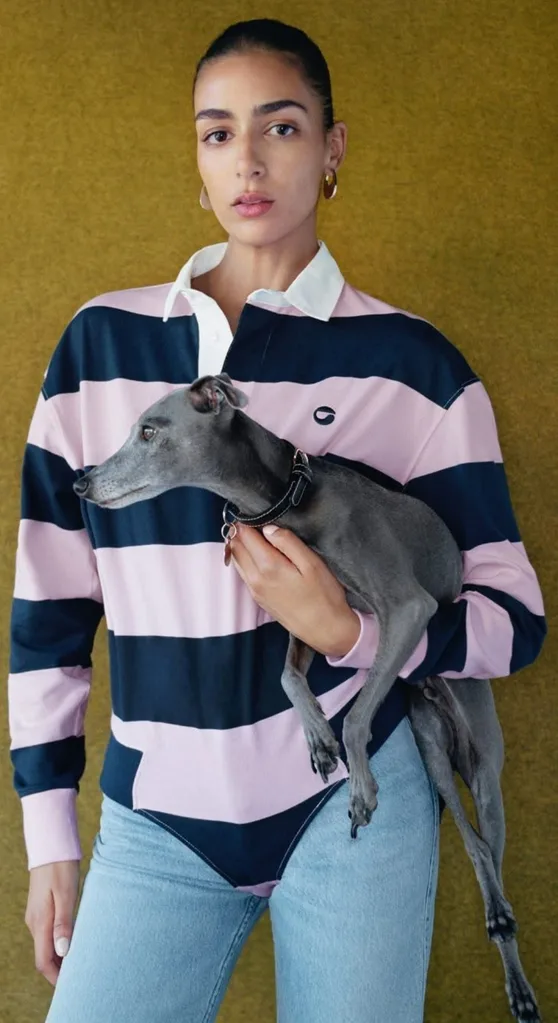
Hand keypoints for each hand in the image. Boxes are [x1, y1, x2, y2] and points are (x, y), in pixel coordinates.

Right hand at [25, 860, 79, 985]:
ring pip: (46, 945)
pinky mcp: (41, 908)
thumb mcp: (66, 894)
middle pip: (44, 956)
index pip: (43, 961)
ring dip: (61, 956)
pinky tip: (74, 941)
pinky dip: (59, 943)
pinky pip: (48, 933)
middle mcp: (35, 922)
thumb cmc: (61, 867)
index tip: (72, 985)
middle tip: (81, 975)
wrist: (51, 845)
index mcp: (40, 922)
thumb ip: (64, 923)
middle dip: (60, 969)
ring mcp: (36, 916)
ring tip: (81, 961)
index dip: (56, 976)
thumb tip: (63, 952)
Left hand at [229, 523, 360, 657]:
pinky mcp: (258, 598)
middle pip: (236, 547)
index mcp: (268, 567)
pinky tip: (259, 554)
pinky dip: (245, 559)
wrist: (325, 630)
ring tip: (256, 534)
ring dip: (240, 545)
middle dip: (240, 531)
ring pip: (237, 560)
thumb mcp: (312, 564)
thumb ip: (288, 543)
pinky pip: (243, 572)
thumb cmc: (324, 596)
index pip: (245, 536)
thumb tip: (268, 528)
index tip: (254, 510)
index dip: (246, 520)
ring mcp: (254, 590)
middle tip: (253, 519)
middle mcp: (255, 579)